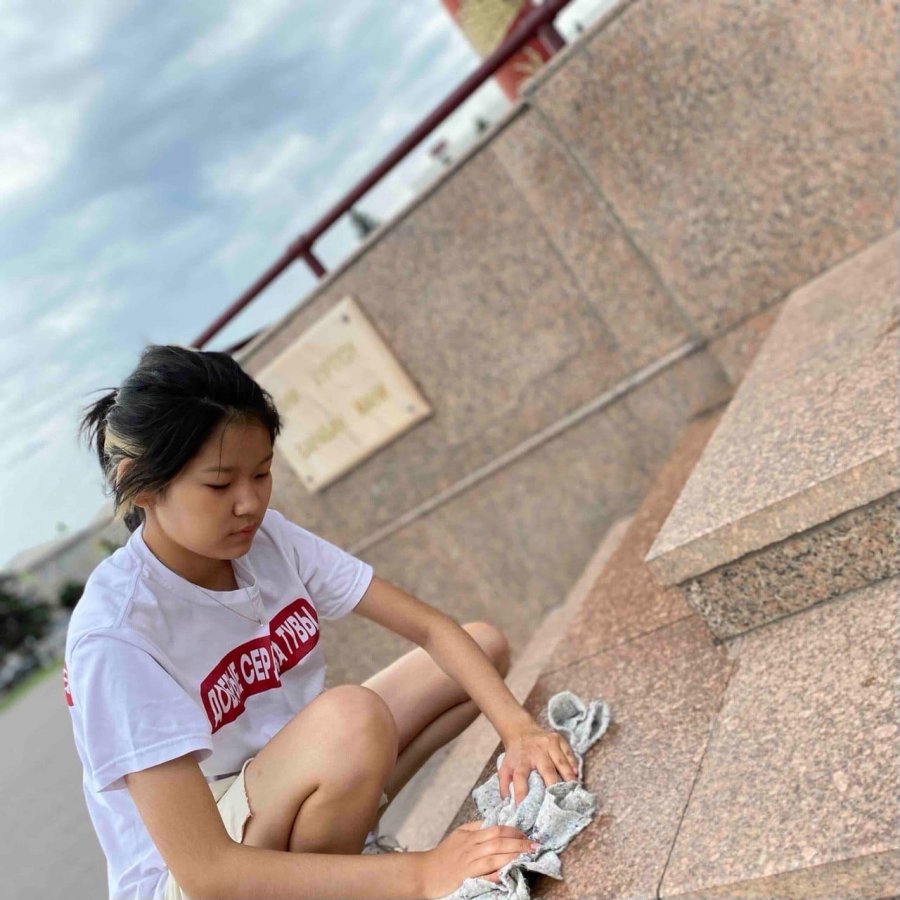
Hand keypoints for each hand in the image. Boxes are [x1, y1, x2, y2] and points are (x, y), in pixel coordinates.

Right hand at [418, 820, 539, 896]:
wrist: (424, 873)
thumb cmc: (443, 856)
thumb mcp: (458, 836)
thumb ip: (475, 829)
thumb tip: (495, 824)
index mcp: (469, 834)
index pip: (494, 828)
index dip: (512, 830)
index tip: (526, 833)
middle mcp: (470, 845)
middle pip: (498, 839)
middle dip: (518, 841)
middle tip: (534, 844)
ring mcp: (468, 860)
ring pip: (494, 854)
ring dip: (512, 853)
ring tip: (527, 854)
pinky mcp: (465, 875)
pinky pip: (483, 873)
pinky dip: (495, 872)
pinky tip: (506, 872)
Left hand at [499, 724, 578, 804]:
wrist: (521, 731)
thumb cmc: (516, 756)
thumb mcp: (504, 768)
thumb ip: (504, 786)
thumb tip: (508, 805)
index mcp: (520, 761)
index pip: (520, 777)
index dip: (522, 792)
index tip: (525, 807)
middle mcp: (535, 751)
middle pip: (547, 769)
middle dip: (554, 785)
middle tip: (560, 801)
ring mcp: (548, 743)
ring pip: (561, 762)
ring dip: (568, 776)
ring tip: (573, 790)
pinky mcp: (558, 739)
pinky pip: (568, 753)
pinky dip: (573, 764)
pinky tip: (576, 774)